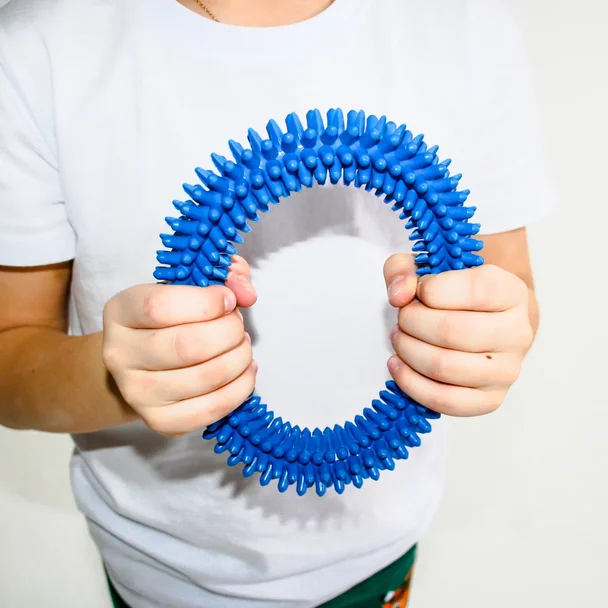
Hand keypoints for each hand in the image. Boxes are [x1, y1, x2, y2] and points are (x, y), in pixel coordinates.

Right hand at [102, 256, 257, 435]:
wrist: (142, 364)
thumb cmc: (170, 319)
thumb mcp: (189, 285)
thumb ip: (223, 276)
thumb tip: (246, 293)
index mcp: (121, 311)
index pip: (160, 307)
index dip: (207, 303)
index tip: (228, 300)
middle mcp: (120, 354)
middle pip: (186, 346)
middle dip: (229, 332)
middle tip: (238, 326)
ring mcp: (137, 392)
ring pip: (204, 378)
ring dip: (239, 358)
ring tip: (242, 347)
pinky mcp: (159, 421)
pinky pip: (210, 409)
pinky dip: (240, 388)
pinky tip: (245, 371)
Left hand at [384, 255, 533, 415]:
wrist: (490, 322)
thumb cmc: (456, 293)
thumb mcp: (430, 267)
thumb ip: (405, 268)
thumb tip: (399, 295)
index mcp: (510, 291)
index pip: (474, 290)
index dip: (432, 290)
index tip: (419, 291)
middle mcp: (517, 332)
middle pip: (452, 332)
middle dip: (412, 322)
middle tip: (403, 317)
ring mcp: (507, 370)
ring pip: (445, 367)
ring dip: (409, 351)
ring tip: (400, 338)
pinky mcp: (491, 399)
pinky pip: (445, 400)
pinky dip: (412, 384)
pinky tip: (398, 365)